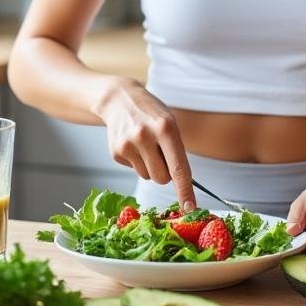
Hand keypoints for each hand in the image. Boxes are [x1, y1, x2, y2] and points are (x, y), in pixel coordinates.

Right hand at [96, 78, 195, 210]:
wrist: (119, 99)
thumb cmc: (151, 113)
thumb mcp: (169, 123)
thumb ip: (176, 150)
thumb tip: (181, 183)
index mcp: (165, 128)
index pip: (178, 168)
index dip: (185, 190)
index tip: (190, 207)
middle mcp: (145, 137)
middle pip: (162, 178)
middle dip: (165, 173)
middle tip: (161, 154)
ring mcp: (128, 145)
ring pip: (147, 176)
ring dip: (150, 166)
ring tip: (145, 144)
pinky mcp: (116, 152)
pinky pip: (134, 170)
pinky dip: (137, 161)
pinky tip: (133, 144)